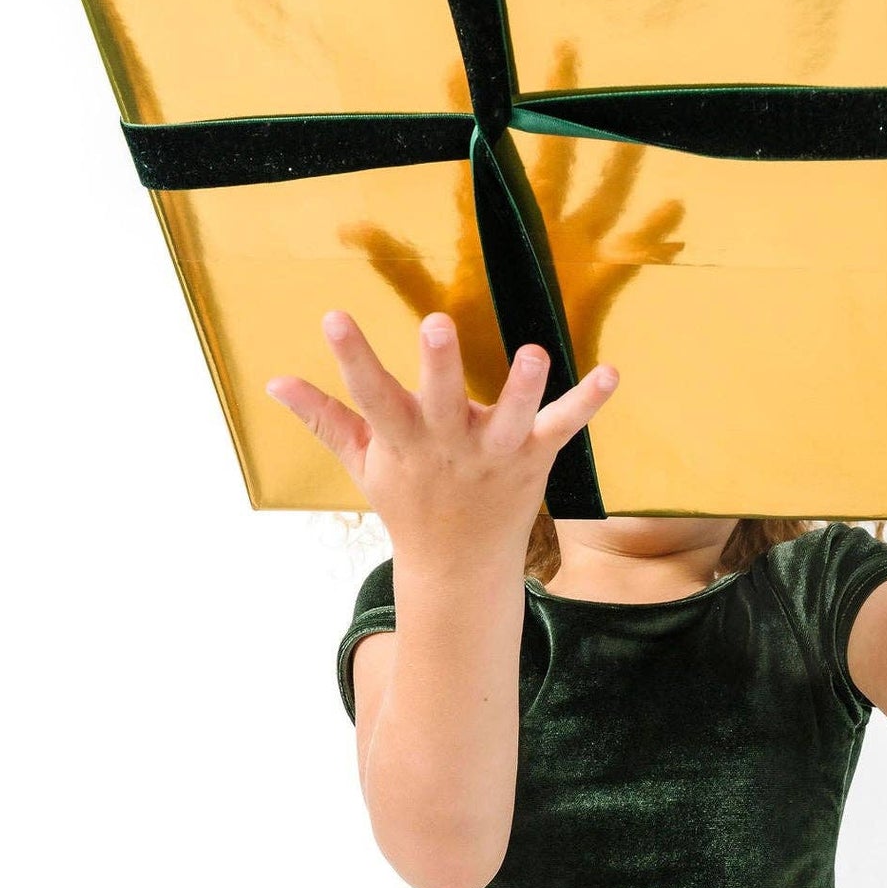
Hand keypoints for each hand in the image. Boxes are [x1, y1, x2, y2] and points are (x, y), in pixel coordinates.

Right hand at [266, 310, 617, 560]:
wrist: (459, 570)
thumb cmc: (410, 505)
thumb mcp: (363, 464)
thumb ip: (325, 418)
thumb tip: (274, 382)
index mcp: (404, 442)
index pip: (371, 396)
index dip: (352, 357)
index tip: (334, 317)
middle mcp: (450, 446)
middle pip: (442, 402)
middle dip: (439, 366)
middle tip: (435, 323)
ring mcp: (495, 454)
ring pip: (511, 420)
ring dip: (523, 389)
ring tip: (534, 353)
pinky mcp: (534, 458)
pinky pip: (564, 428)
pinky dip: (588, 403)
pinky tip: (612, 373)